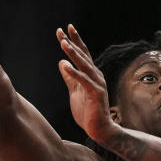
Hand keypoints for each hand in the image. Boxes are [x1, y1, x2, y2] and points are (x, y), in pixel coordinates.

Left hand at [57, 24, 117, 142]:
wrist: (99, 130)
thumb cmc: (88, 112)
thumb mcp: (75, 92)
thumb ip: (69, 78)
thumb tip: (62, 63)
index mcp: (91, 75)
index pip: (81, 55)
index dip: (72, 42)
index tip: (62, 31)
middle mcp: (96, 76)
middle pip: (83, 55)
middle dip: (73, 42)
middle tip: (63, 30)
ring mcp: (97, 84)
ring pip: (84, 65)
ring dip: (73, 54)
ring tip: (63, 43)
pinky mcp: (96, 94)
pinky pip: (84, 81)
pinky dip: (74, 73)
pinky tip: (65, 65)